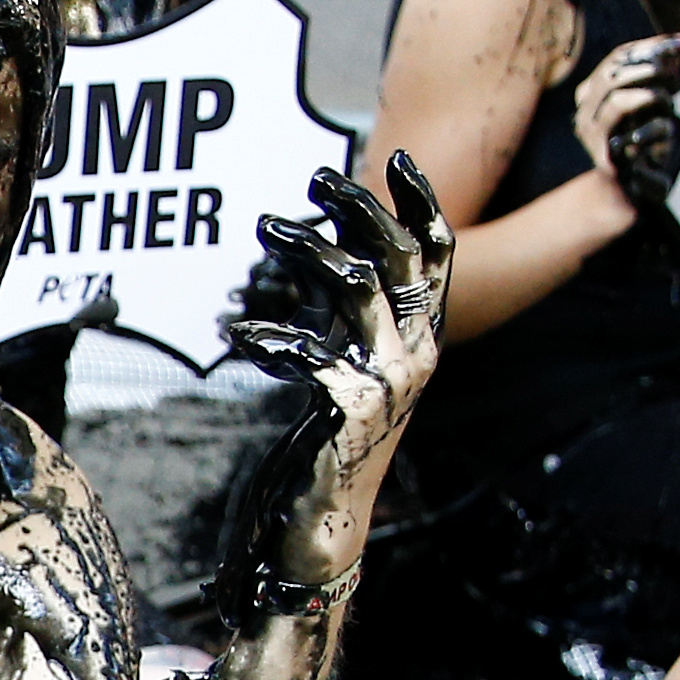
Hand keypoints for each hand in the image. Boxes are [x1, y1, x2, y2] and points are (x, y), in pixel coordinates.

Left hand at [221, 150, 452, 450]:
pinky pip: (310, 354)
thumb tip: (338, 252)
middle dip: (359, 207)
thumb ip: (352, 316)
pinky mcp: (352, 410)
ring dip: (309, 250)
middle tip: (315, 178)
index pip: (437, 257)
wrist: (324, 519)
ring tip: (266, 227)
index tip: (395, 159)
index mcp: (418, 339)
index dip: (421, 204)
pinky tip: (242, 332)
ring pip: (359, 286)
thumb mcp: (347, 363)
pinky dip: (270, 337)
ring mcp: (389, 383)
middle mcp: (416, 355)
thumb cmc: (328, 438)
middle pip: (400, 257)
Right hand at [576, 34, 679, 225]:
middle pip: (613, 74)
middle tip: (676, 74)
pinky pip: (633, 137)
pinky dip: (657, 128)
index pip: (619, 57)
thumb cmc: (643, 139)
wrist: (629, 190)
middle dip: (649, 68)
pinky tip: (667, 129)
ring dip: (649, 95)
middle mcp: (586, 112)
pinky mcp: (610, 160)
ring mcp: (595, 137)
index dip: (654, 46)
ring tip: (668, 101)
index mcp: (593, 92)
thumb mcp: (653, 100)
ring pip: (615, 101)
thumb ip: (668, 73)